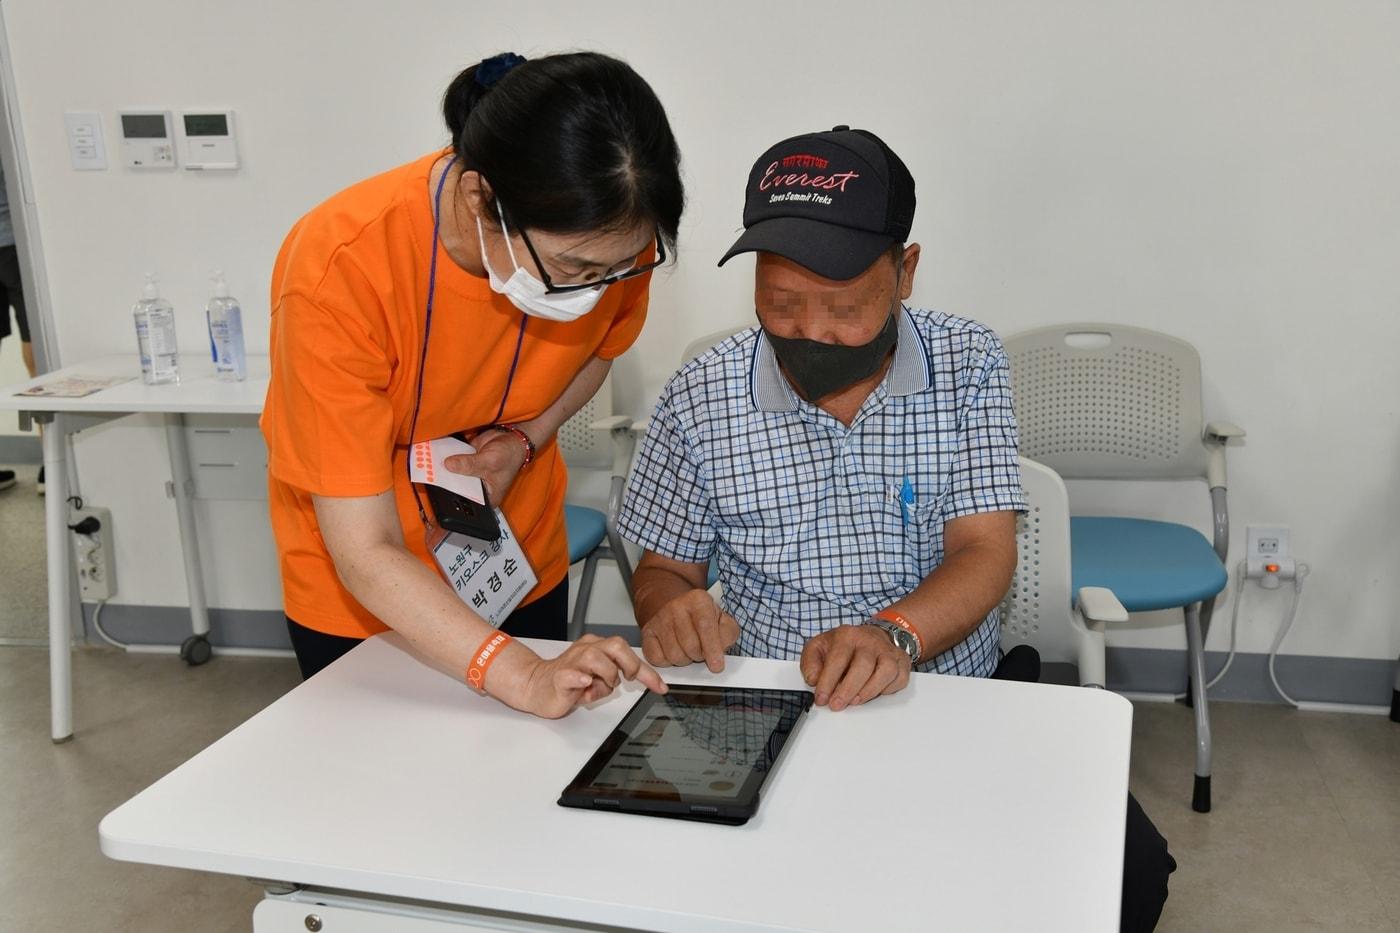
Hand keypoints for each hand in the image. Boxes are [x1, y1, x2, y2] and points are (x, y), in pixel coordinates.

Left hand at [443, 429, 528, 501]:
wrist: (511, 439)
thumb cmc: (509, 456)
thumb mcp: (490, 462)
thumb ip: (469, 464)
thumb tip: (449, 464)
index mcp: (486, 498)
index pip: (466, 500)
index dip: (453, 494)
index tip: (441, 485)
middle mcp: (477, 490)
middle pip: (457, 488)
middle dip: (447, 480)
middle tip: (436, 472)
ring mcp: (470, 477)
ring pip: (453, 475)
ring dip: (445, 468)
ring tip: (435, 462)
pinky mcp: (465, 464)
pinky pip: (453, 463)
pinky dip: (448, 458)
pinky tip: (441, 455)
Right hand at [513, 635, 666, 718]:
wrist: (536, 687)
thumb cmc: (570, 682)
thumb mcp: (599, 680)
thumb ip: (616, 677)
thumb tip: (635, 681)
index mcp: (597, 648)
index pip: (628, 654)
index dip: (648, 672)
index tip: (661, 687)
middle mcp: (586, 650)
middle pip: (616, 645)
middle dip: (629, 665)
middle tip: (625, 680)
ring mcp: (572, 661)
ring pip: (597, 659)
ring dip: (605, 678)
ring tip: (596, 689)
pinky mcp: (560, 676)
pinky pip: (572, 674)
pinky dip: (581, 678)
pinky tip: (585, 683)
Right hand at [640, 588, 739, 671]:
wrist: (673, 605)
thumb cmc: (701, 616)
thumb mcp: (722, 619)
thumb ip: (728, 633)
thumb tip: (721, 651)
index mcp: (698, 600)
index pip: (705, 627)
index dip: (712, 649)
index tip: (717, 665)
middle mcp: (677, 607)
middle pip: (690, 646)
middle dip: (700, 656)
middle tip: (702, 651)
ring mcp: (659, 620)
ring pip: (674, 655)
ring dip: (685, 660)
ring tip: (688, 650)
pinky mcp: (647, 633)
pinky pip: (657, 659)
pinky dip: (667, 662)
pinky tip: (673, 652)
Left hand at [799, 624, 911, 710]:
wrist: (870, 635)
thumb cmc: (843, 645)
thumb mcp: (819, 647)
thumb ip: (810, 662)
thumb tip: (813, 679)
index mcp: (847, 635)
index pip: (838, 659)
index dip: (828, 681)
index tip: (821, 698)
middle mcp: (869, 641)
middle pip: (863, 666)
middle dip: (848, 690)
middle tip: (837, 705)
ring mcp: (888, 651)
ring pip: (886, 671)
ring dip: (869, 691)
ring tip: (855, 701)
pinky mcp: (901, 662)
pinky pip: (899, 678)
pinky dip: (888, 689)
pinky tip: (873, 693)